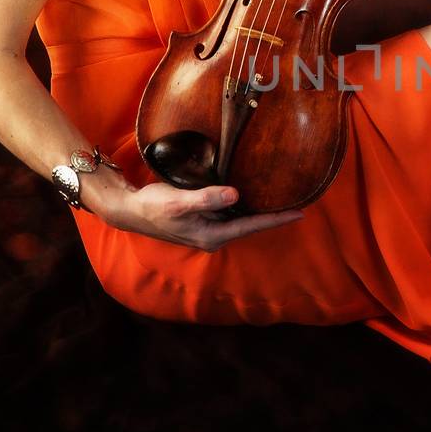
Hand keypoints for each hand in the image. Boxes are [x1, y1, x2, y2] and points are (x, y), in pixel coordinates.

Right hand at [87, 174, 304, 252]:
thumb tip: (235, 196)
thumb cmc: (153, 206)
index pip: (252, 226)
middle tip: (298, 204)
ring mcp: (208, 229)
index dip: (276, 219)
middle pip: (250, 225)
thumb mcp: (180, 202)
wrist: (130, 209)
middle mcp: (213, 236)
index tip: (300, 213)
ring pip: (240, 220)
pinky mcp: (202, 220)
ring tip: (281, 200)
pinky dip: (243, 207)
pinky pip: (230, 214)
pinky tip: (251, 196)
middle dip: (272, 216)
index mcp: (212, 235)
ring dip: (259, 211)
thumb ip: (207, 198)